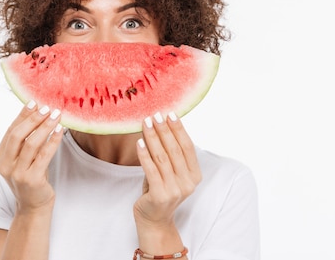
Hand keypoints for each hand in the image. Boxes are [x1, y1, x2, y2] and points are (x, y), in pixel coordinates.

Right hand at [0, 101, 63, 213]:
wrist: (34, 206)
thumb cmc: (30, 177)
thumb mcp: (22, 159)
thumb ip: (23, 141)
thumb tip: (36, 112)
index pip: (10, 131)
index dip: (22, 115)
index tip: (33, 102)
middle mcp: (5, 166)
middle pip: (18, 135)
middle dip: (33, 119)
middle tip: (46, 107)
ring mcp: (17, 174)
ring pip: (31, 143)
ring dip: (45, 126)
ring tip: (56, 115)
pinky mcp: (32, 179)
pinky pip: (44, 155)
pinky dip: (53, 140)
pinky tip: (60, 130)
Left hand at [134, 112, 201, 227]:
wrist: (154, 219)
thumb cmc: (159, 190)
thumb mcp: (169, 171)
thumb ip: (169, 154)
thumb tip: (160, 124)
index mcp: (195, 175)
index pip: (188, 147)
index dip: (179, 129)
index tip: (170, 113)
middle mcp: (188, 183)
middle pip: (174, 150)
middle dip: (164, 130)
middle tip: (155, 115)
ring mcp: (175, 190)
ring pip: (162, 157)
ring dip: (153, 137)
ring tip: (145, 123)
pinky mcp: (160, 195)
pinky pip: (150, 169)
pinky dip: (144, 154)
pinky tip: (139, 142)